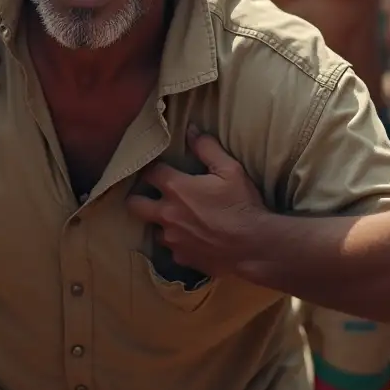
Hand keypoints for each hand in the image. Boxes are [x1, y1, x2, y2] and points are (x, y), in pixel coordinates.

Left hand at [125, 126, 265, 276]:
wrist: (256, 247)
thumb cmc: (242, 204)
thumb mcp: (230, 169)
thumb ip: (207, 148)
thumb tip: (191, 130)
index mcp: (176, 189)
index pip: (149, 172)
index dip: (153, 169)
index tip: (160, 169)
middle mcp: (167, 214)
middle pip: (134, 204)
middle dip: (138, 197)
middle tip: (151, 195)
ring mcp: (172, 240)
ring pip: (154, 229)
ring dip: (161, 223)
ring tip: (177, 220)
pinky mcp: (182, 259)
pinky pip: (173, 250)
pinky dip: (179, 244)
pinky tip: (193, 240)